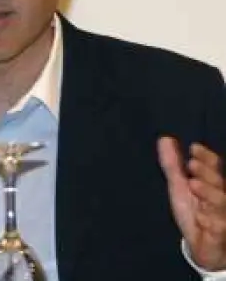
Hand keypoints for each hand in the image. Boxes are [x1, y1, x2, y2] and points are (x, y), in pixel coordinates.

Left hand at [158, 136, 225, 269]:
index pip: (213, 168)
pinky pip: (219, 229)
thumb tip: (165, 139)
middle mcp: (220, 199)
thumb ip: (173, 165)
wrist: (204, 247)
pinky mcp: (220, 236)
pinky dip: (210, 222)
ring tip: (193, 184)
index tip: (194, 148)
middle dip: (206, 173)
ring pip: (220, 204)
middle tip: (192, 164)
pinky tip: (201, 216)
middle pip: (218, 183)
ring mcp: (222, 217)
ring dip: (208, 193)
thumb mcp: (180, 187)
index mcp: (211, 186)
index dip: (205, 157)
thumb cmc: (195, 214)